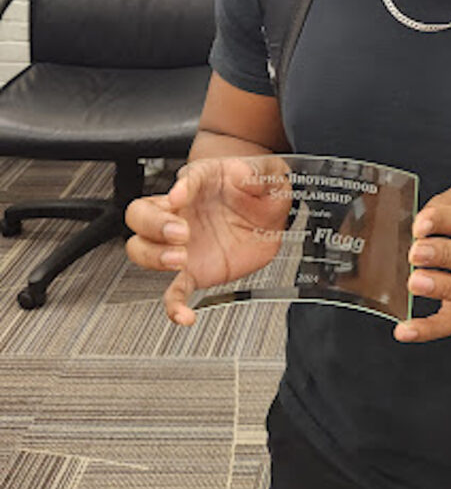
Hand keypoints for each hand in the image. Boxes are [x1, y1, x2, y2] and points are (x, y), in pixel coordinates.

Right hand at [125, 156, 292, 325]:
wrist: (270, 217)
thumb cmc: (260, 189)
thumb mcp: (268, 173)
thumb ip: (257, 173)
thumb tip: (244, 174)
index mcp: (201, 182)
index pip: (183, 179)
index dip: (180, 187)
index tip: (179, 195)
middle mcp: (182, 212)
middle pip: (141, 214)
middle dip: (153, 224)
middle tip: (180, 232)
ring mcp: (182, 243)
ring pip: (142, 249)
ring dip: (154, 256)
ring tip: (180, 259)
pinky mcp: (193, 271)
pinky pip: (174, 292)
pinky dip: (174, 306)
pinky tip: (183, 315)